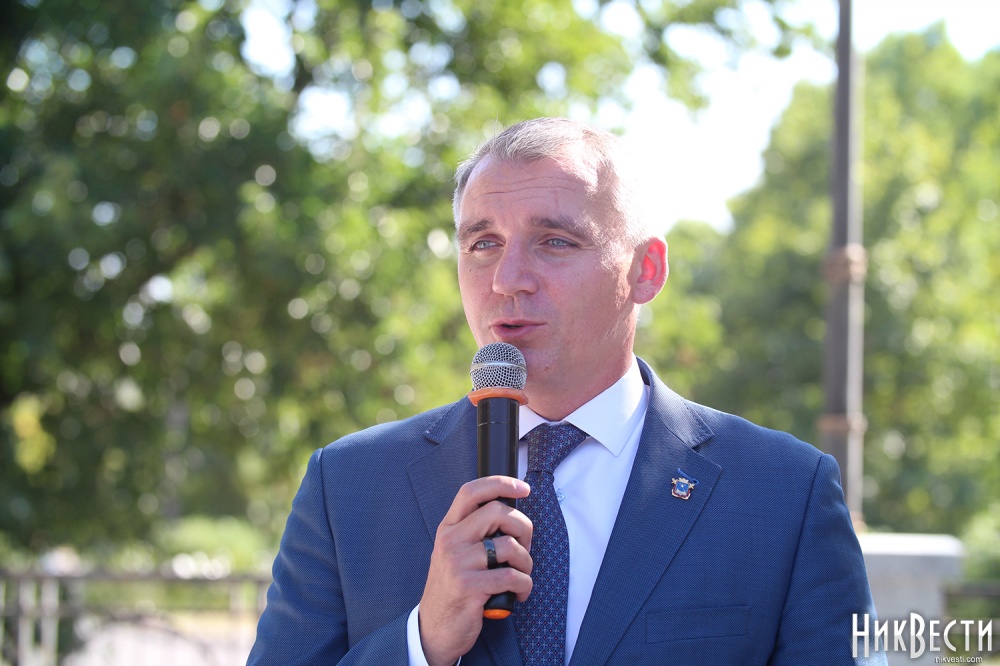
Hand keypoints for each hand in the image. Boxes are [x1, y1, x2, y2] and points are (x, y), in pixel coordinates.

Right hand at [418, 476, 532, 665]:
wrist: (434, 629)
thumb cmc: (453, 589)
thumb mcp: (455, 553)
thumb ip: (475, 532)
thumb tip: (512, 515)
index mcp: (448, 528)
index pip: (471, 491)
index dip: (500, 483)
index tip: (523, 488)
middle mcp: (450, 541)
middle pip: (498, 512)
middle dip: (524, 528)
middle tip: (525, 548)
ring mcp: (458, 563)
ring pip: (510, 547)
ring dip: (527, 563)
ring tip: (522, 576)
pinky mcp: (469, 587)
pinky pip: (512, 576)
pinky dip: (525, 585)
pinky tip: (519, 594)